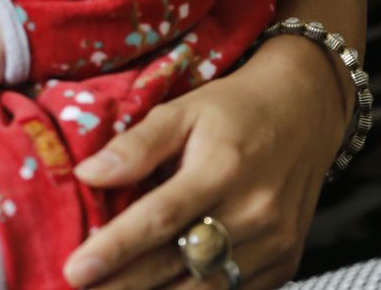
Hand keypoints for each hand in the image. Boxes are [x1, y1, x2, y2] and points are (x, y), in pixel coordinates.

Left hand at [62, 36, 350, 289]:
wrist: (305, 112)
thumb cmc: (233, 110)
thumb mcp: (182, 110)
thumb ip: (137, 145)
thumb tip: (87, 174)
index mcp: (221, 169)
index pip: (159, 219)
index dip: (115, 248)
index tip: (75, 270)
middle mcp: (253, 212)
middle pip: (177, 262)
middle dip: (123, 285)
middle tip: (78, 289)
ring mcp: (274, 243)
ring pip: (205, 288)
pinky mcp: (286, 261)